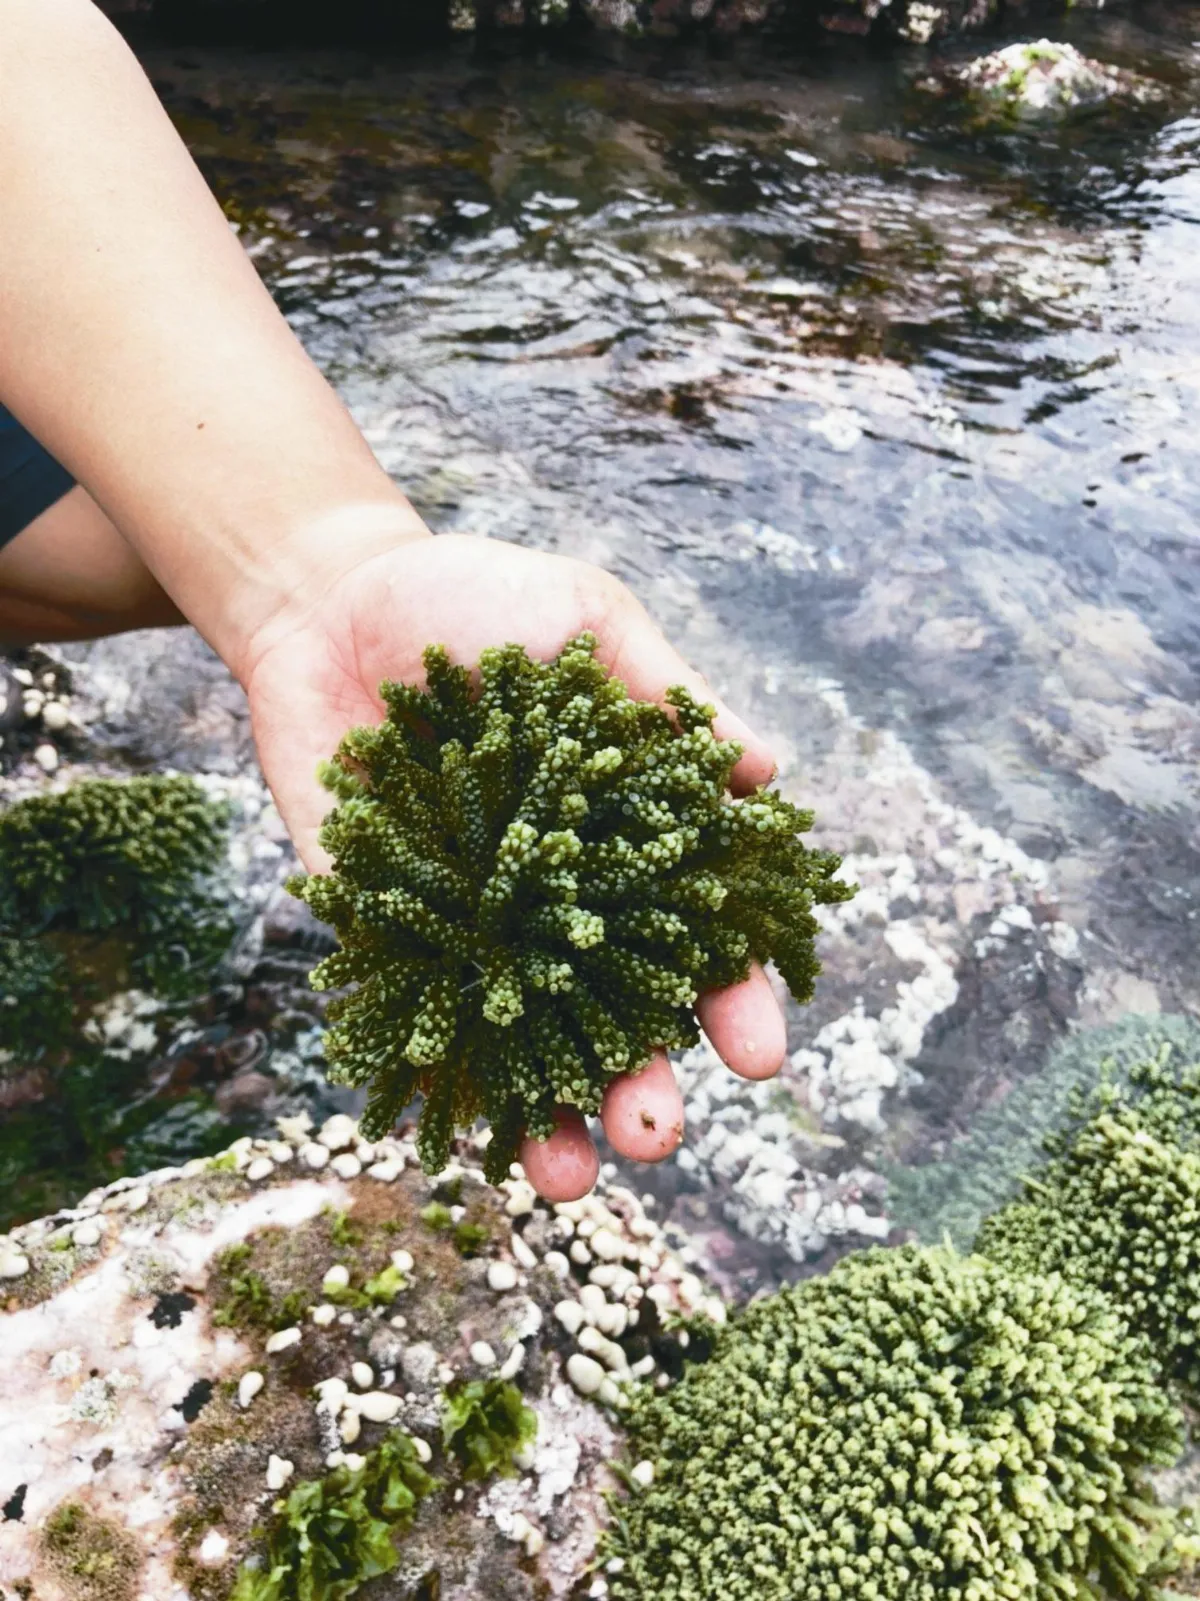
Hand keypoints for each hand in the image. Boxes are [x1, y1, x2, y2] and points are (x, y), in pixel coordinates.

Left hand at [244, 532, 787, 1200]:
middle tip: (658, 1135)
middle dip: (642, 1080)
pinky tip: (460, 1129)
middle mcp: (553, 897)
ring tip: (572, 1174)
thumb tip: (767, 766)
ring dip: (546, 1112)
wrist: (330, 599)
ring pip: (518, 1039)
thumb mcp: (588, 623)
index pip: (695, 933)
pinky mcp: (376, 924)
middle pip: (611, 1010)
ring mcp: (465, 921)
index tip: (757, 1053)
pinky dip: (434, 1071)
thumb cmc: (478, 602)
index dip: (731, 995)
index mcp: (621, 835)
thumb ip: (669, 696)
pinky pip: (406, 1010)